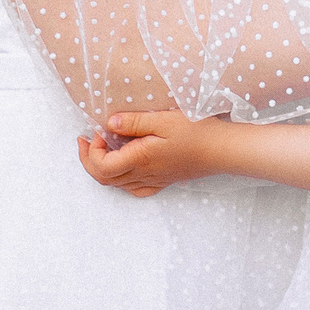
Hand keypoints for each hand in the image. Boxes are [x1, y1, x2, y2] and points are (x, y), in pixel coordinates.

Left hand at [75, 108, 225, 196]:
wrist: (223, 149)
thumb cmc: (197, 131)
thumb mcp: (163, 119)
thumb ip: (134, 121)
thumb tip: (109, 123)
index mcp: (140, 159)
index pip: (101, 166)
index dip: (91, 151)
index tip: (97, 131)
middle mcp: (144, 174)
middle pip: (104, 179)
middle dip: (88, 160)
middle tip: (86, 140)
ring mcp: (153, 180)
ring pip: (117, 185)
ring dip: (102, 168)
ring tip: (102, 148)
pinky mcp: (163, 181)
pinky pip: (134, 189)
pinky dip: (121, 180)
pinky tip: (126, 167)